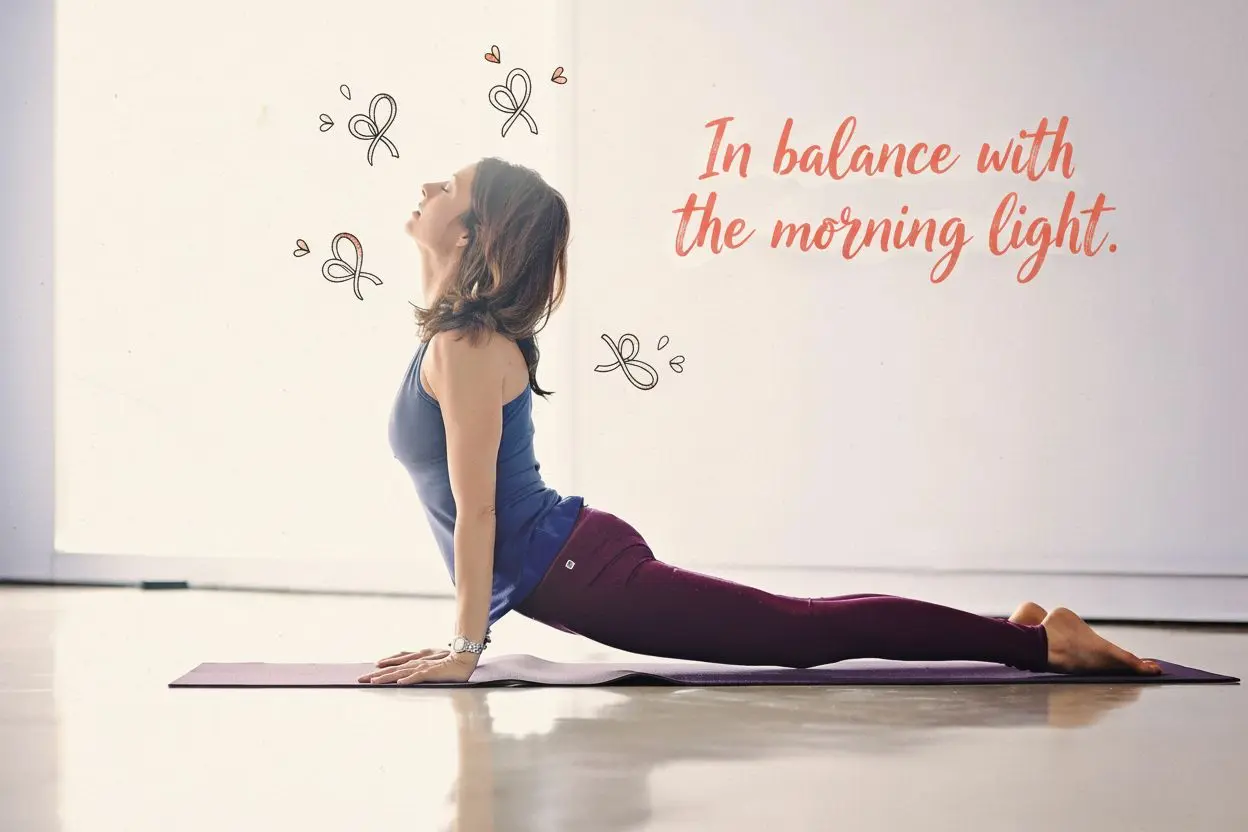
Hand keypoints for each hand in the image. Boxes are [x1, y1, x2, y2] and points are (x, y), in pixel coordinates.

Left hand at [357, 648, 478, 684]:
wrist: (465, 658)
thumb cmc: (449, 659)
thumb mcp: (431, 658)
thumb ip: (419, 662)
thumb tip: (404, 671)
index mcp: (417, 657)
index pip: (397, 660)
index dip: (384, 664)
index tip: (371, 668)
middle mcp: (417, 660)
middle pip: (393, 667)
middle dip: (376, 674)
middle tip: (361, 679)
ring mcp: (423, 666)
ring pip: (401, 672)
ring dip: (387, 677)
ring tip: (374, 682)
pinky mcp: (431, 673)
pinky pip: (418, 676)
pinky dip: (408, 679)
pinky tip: (399, 683)